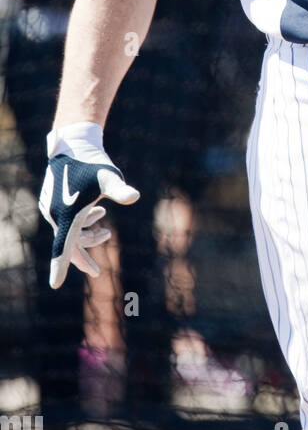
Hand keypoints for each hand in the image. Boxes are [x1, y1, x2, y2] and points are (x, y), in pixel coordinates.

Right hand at [38, 125, 139, 288]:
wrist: (74, 144)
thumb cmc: (92, 161)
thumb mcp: (108, 177)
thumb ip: (120, 190)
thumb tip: (134, 196)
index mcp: (67, 214)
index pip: (63, 247)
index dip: (60, 267)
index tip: (55, 285)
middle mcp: (55, 214)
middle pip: (68, 244)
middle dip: (84, 257)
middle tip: (98, 272)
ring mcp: (51, 208)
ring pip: (69, 231)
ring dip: (87, 235)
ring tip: (107, 231)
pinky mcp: (51, 201)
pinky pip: (65, 220)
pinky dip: (81, 223)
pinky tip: (99, 213)